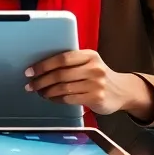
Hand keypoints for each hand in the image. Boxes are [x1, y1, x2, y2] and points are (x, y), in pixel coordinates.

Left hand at [24, 50, 153, 117]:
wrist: (123, 91)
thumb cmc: (99, 76)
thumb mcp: (90, 63)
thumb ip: (71, 63)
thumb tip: (41, 68)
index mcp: (90, 55)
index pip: (62, 58)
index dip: (43, 65)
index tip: (30, 71)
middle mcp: (94, 68)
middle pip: (60, 74)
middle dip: (41, 80)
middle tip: (31, 85)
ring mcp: (96, 84)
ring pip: (63, 87)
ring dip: (47, 91)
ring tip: (40, 92)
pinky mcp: (95, 98)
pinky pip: (69, 98)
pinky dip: (56, 99)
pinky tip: (51, 98)